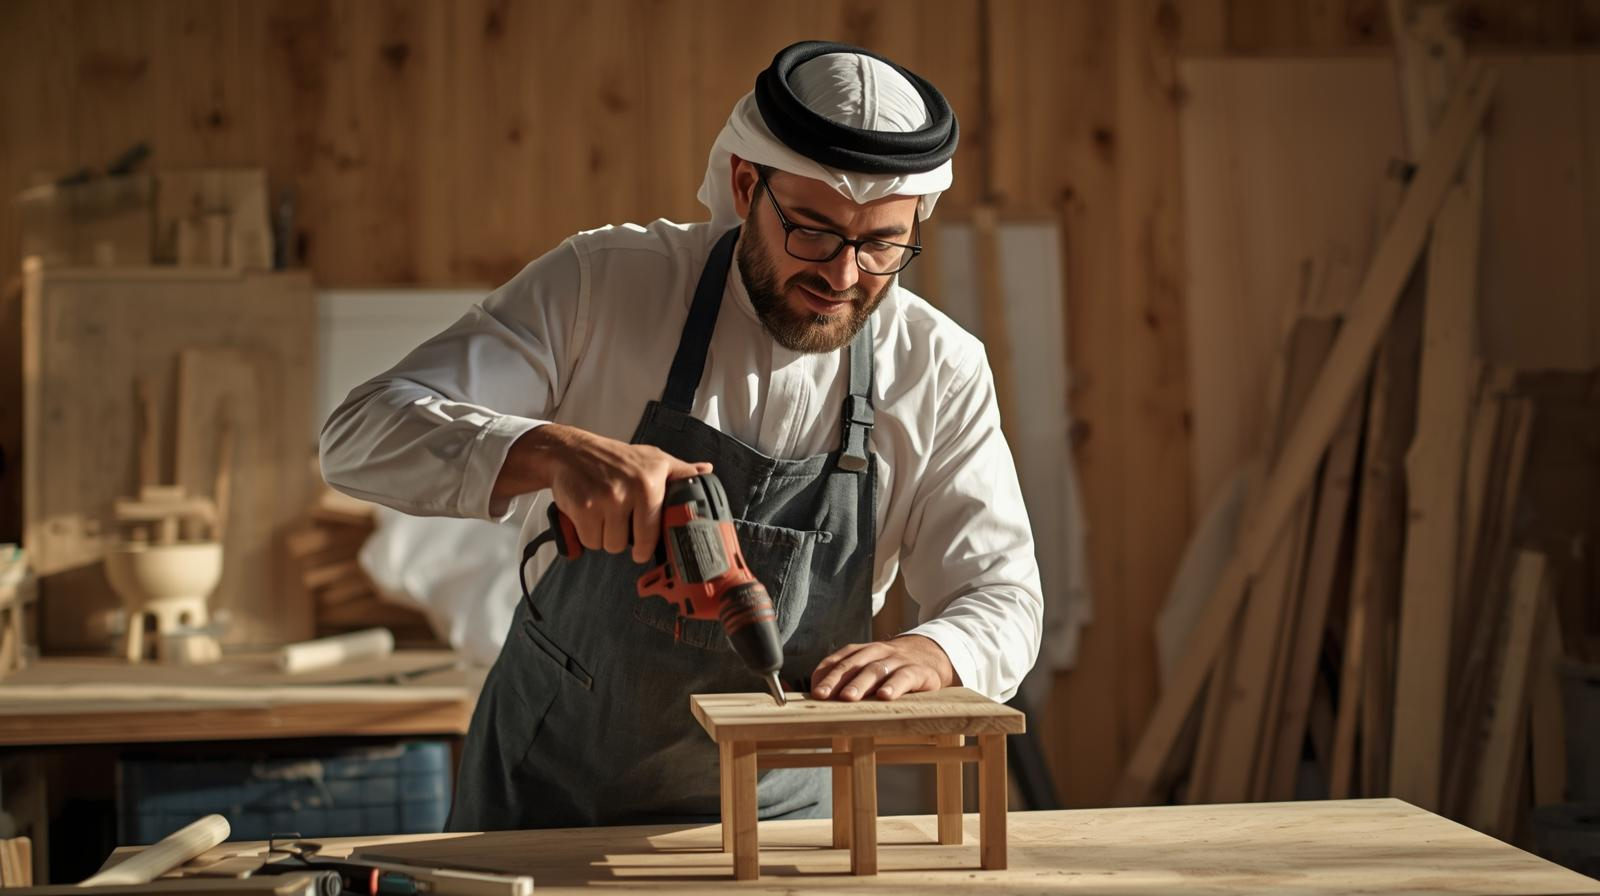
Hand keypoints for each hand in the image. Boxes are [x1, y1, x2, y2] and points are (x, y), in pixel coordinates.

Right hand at [495, 424, 711, 563]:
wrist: (570, 451)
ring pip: (610, 545)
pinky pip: (590, 541)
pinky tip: (588, 515)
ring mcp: (605, 499)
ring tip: (603, 515)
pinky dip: (587, 535)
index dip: (650, 544)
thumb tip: (706, 471)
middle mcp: (630, 490)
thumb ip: (679, 470)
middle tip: (619, 522)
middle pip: (632, 544)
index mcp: (651, 481)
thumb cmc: (614, 458)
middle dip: (625, 539)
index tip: (645, 548)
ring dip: (605, 537)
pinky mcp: (583, 508)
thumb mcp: (651, 458)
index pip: (657, 530)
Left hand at [809, 635, 957, 701]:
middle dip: (836, 680)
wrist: (932, 655)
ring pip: (876, 669)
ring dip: (860, 684)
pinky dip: (894, 686)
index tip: (812, 692)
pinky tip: (885, 697)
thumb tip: (820, 699)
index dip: (824, 674)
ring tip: (848, 698)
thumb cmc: (893, 669)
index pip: (839, 660)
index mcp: (863, 651)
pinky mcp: (919, 672)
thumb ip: (849, 680)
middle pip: (853, 664)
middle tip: (822, 696)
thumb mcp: (871, 668)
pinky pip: (905, 677)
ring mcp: (898, 660)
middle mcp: (878, 652)